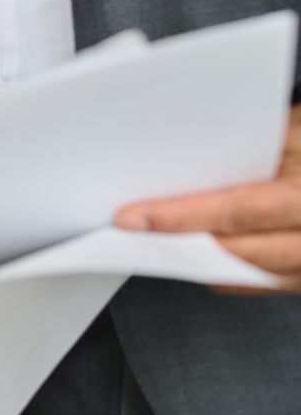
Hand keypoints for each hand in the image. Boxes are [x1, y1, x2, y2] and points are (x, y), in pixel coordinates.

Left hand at [115, 105, 300, 289]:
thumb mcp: (297, 132)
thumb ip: (249, 149)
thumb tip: (183, 158)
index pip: (235, 212)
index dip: (178, 217)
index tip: (132, 217)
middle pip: (232, 252)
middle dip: (176, 242)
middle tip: (129, 230)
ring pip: (243, 274)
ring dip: (194, 258)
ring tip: (150, 239)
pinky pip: (260, 282)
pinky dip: (223, 268)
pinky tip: (193, 252)